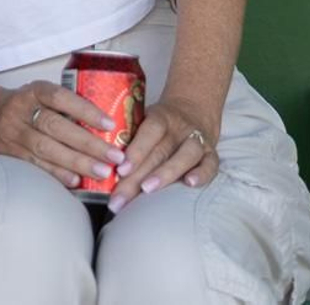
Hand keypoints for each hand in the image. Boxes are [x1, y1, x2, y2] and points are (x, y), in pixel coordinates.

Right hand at [0, 81, 129, 189]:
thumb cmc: (23, 106)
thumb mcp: (39, 95)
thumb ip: (65, 106)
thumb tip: (109, 127)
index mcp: (33, 91)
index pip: (60, 97)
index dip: (85, 110)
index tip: (110, 124)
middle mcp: (21, 110)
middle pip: (55, 127)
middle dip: (88, 143)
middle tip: (115, 156)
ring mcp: (13, 133)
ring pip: (46, 148)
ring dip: (76, 162)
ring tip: (102, 172)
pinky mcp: (9, 154)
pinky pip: (35, 166)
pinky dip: (57, 174)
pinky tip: (76, 182)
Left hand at [108, 96, 218, 211]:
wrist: (193, 109)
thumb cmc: (159, 123)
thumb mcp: (144, 120)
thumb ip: (129, 137)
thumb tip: (98, 164)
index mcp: (160, 118)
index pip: (148, 132)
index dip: (135, 151)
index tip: (120, 170)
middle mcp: (179, 128)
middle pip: (159, 152)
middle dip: (137, 177)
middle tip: (119, 198)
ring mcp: (197, 140)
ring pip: (185, 156)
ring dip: (166, 173)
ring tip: (148, 190)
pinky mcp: (211, 153)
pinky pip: (211, 164)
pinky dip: (202, 174)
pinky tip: (190, 184)